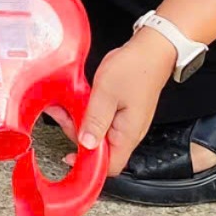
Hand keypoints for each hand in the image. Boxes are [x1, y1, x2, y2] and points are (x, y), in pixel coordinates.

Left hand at [78, 28, 176, 175]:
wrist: (152, 50)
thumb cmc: (134, 69)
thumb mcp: (107, 93)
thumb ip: (95, 120)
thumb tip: (86, 145)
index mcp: (127, 134)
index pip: (110, 165)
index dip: (89, 165)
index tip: (68, 156)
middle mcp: (129, 132)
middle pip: (101, 150)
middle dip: (78, 136)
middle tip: (62, 116)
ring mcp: (127, 122)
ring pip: (100, 134)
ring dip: (80, 123)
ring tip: (65, 107)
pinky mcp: (123, 111)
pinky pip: (103, 120)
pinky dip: (88, 114)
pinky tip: (78, 102)